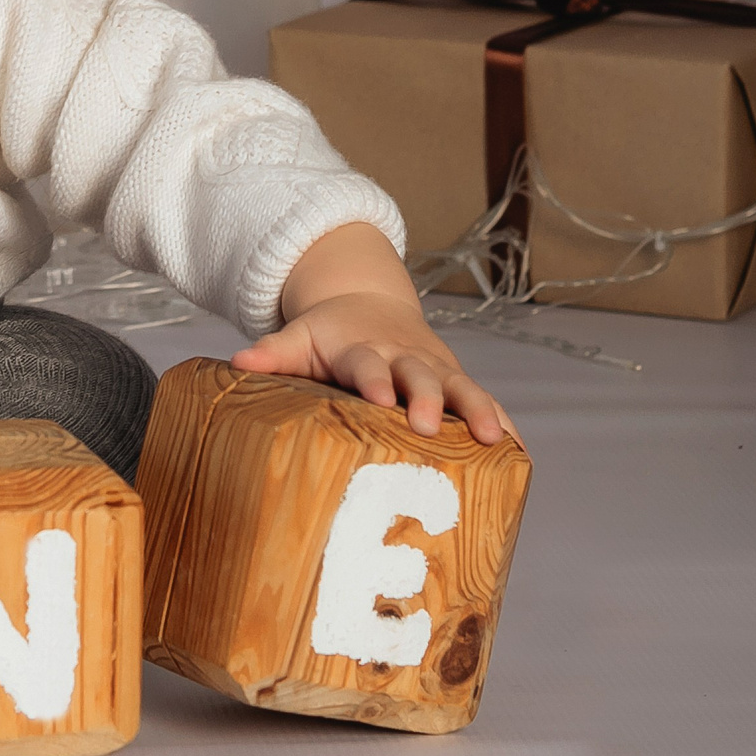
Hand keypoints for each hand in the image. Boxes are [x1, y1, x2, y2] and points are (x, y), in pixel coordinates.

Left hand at [230, 223, 516, 445]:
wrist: (368, 303)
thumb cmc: (329, 335)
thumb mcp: (299, 338)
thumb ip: (273, 353)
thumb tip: (237, 363)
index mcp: (362, 349)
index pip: (366, 364)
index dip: (374, 380)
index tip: (380, 399)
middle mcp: (403, 357)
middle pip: (419, 376)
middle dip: (429, 399)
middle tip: (432, 424)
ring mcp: (434, 368)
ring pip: (461, 387)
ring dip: (478, 411)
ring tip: (495, 438)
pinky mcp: (456, 380)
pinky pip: (484, 401)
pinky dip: (503, 423)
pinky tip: (519, 453)